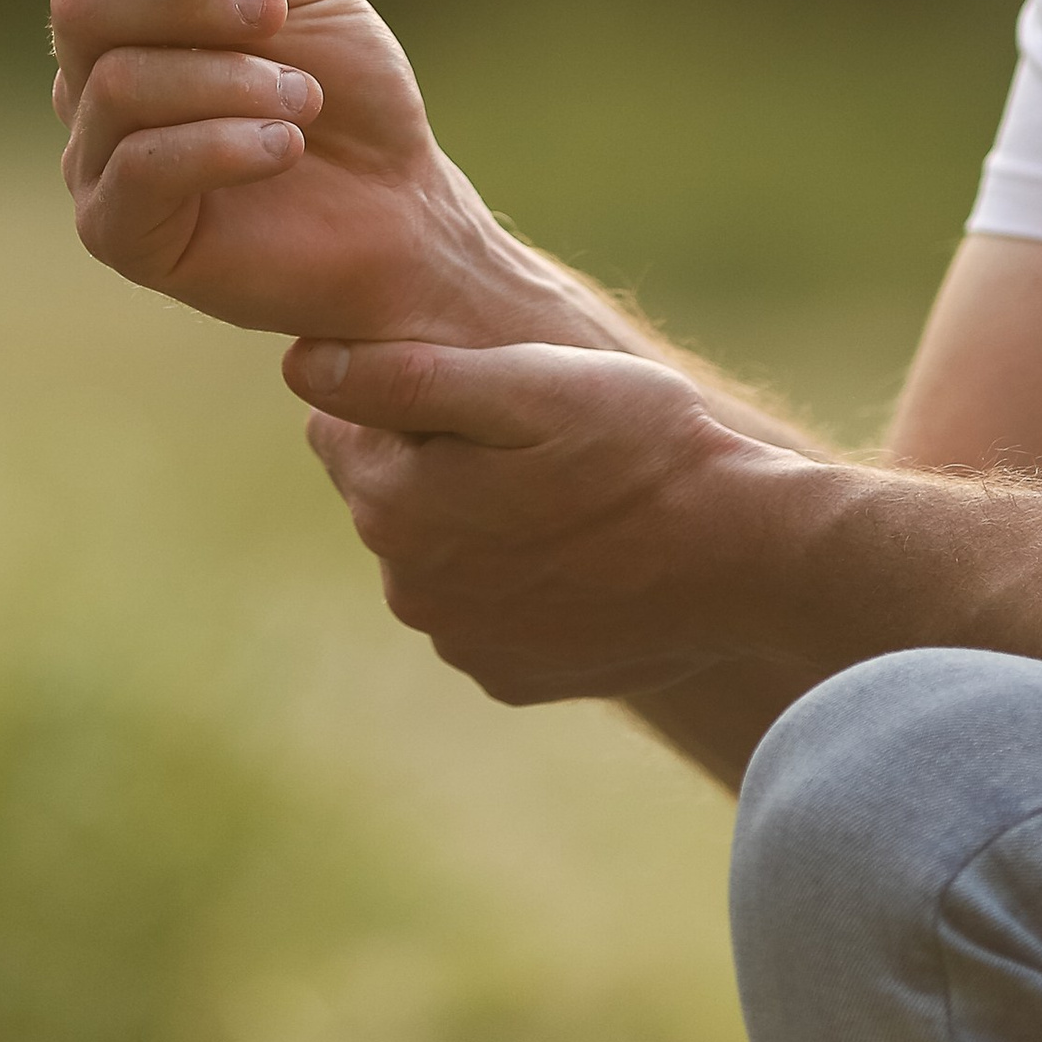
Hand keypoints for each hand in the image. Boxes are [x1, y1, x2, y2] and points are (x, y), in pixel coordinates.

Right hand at [8, 0, 540, 342]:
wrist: (397, 201)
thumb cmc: (344, 87)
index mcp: (124, 5)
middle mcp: (91, 76)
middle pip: (81, 5)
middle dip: (188, 0)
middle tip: (274, 15)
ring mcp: (96, 155)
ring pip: (119, 83)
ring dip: (231, 81)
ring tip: (303, 101)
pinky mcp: (117, 229)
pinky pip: (142, 165)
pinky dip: (226, 145)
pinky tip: (284, 148)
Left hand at [285, 331, 818, 705]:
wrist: (743, 556)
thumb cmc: (635, 446)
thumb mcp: (520, 384)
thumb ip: (399, 377)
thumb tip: (298, 364)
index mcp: (392, 506)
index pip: (343, 425)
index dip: (409, 396)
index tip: (484, 389)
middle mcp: (408, 590)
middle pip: (389, 493)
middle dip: (437, 460)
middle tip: (535, 439)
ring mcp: (461, 643)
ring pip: (438, 551)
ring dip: (477, 520)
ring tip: (565, 493)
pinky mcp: (510, 677)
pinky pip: (485, 609)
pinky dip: (516, 579)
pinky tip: (577, 554)